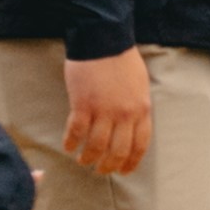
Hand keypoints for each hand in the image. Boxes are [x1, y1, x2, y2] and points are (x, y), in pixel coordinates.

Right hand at [58, 49, 154, 176]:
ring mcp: (103, 111)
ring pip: (96, 146)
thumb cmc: (121, 58)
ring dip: (88, 158)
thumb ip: (137, 107)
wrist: (102, 38)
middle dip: (108, 165)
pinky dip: (71, 142)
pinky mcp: (82, 105)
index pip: (139, 146)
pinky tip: (67, 147)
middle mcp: (124, 115)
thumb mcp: (140, 85)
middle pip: (118, 151)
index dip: (130, 163)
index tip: (122, 171)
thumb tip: (129, 126)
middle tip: (100, 170)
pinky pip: (76, 132)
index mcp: (142, 110)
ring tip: (82, 160)